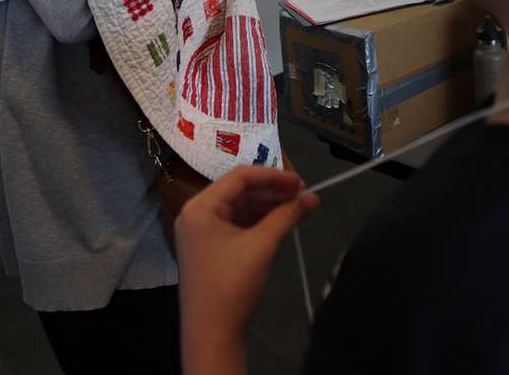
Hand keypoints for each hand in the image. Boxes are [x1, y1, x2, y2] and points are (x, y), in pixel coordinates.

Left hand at [176, 166, 320, 369]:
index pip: (239, 177)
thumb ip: (287, 215)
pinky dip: (256, 222)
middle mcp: (196, 214)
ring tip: (296, 209)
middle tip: (303, 196)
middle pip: (238, 191)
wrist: (212, 333)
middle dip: (272, 192)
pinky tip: (279, 224)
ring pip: (238, 208)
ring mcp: (200, 232)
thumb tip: (312, 198)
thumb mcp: (262, 245)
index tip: (301, 182)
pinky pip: (234, 225)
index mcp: (200, 206)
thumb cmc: (233, 283)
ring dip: (266, 207)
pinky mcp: (207, 248)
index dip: (273, 176)